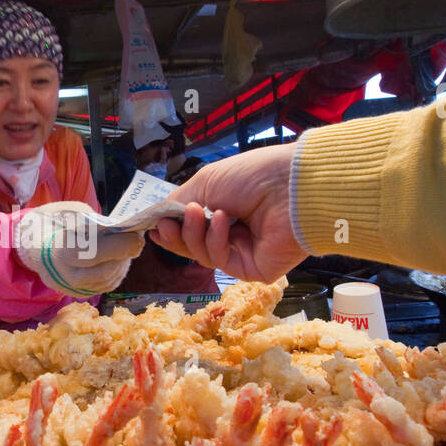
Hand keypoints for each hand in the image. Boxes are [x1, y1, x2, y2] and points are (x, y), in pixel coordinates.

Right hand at [14, 201, 143, 296]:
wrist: (31, 245)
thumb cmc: (52, 223)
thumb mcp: (71, 213)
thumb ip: (96, 223)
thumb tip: (123, 229)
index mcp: (61, 252)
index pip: (98, 252)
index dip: (122, 244)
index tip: (137, 234)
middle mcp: (66, 275)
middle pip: (106, 270)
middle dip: (126, 255)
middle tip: (137, 240)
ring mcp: (72, 288)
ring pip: (108, 280)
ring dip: (123, 264)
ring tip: (129, 248)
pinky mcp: (78, 293)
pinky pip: (104, 286)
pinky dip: (117, 273)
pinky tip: (120, 260)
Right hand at [149, 142, 304, 281]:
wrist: (291, 186)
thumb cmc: (253, 176)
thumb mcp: (206, 182)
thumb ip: (178, 202)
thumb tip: (156, 219)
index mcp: (223, 210)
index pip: (190, 228)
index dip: (170, 230)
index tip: (154, 227)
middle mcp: (233, 233)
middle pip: (192, 246)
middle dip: (176, 235)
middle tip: (167, 223)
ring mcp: (242, 253)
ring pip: (202, 255)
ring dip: (194, 234)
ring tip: (197, 212)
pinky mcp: (252, 270)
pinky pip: (221, 261)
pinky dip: (216, 240)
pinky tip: (222, 221)